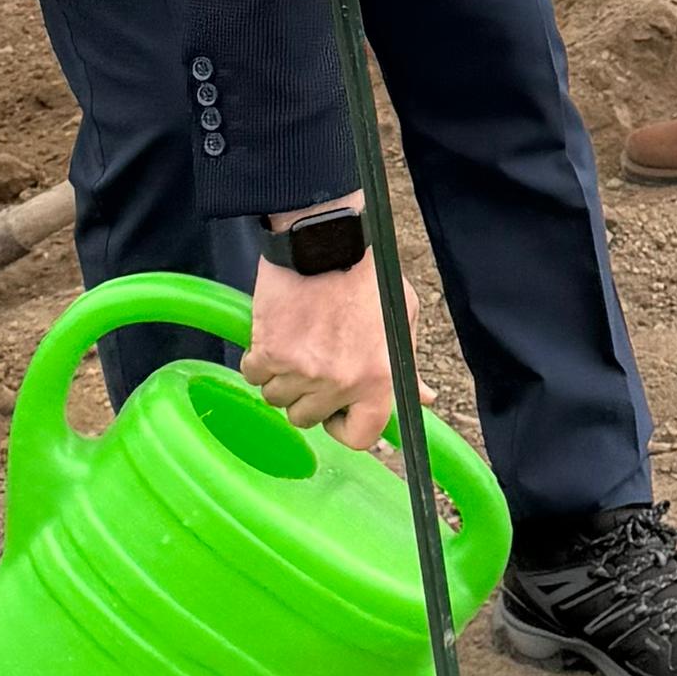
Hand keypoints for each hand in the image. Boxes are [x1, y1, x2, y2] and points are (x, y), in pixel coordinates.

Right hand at [243, 244, 393, 451]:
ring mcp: (303, 370)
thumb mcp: (400, 319)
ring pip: (276, 398)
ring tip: (294, 342)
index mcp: (380, 378)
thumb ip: (407, 364)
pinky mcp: (270, 351)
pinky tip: (273, 334)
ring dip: (280, 376)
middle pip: (307, 417)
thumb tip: (423, 398)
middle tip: (311, 362)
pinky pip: (253, 375)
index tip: (336, 412)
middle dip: (306, 395)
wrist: (325, 239)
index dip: (345, 427)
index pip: (361, 436)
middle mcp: (342, 382)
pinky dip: (257, 359)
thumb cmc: (366, 275)